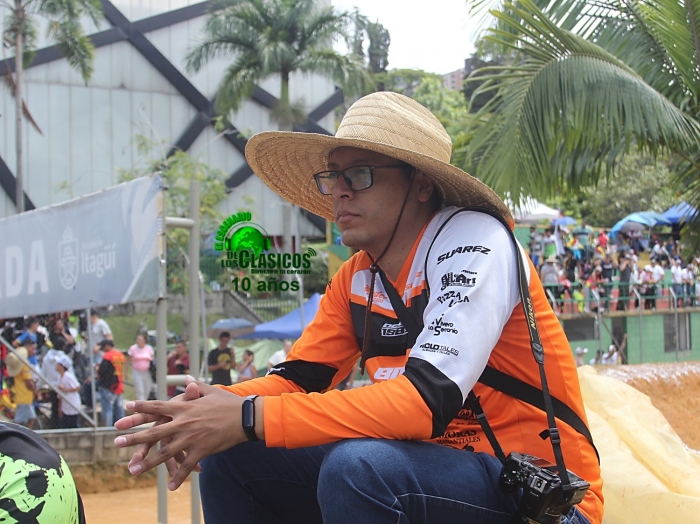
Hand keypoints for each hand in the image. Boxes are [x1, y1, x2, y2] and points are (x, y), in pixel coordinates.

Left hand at [114, 377, 246, 489]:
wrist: (245, 417)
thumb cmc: (228, 402)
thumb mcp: (211, 390)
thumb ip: (196, 386)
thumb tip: (187, 380)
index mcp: (185, 407)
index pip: (158, 406)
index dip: (142, 407)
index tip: (127, 407)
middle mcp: (184, 422)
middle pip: (154, 431)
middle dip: (134, 437)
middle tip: (117, 442)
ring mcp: (191, 437)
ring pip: (165, 452)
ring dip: (147, 463)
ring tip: (132, 470)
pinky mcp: (202, 450)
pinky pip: (187, 465)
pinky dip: (178, 476)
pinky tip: (170, 486)